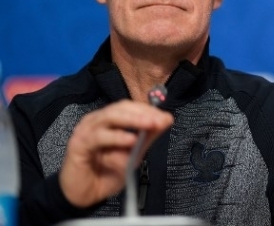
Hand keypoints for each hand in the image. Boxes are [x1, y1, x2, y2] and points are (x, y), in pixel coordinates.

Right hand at [58, 100, 173, 207]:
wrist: (85, 194)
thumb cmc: (106, 173)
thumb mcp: (133, 155)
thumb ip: (147, 137)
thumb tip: (166, 120)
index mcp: (109, 120)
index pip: (130, 107)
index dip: (148, 110)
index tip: (166, 118)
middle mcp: (97, 121)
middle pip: (121, 107)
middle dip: (143, 113)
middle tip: (159, 121)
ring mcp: (86, 130)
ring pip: (110, 116)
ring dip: (133, 120)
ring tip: (150, 125)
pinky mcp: (78, 144)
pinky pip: (99, 137)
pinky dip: (117, 137)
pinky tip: (131, 140)